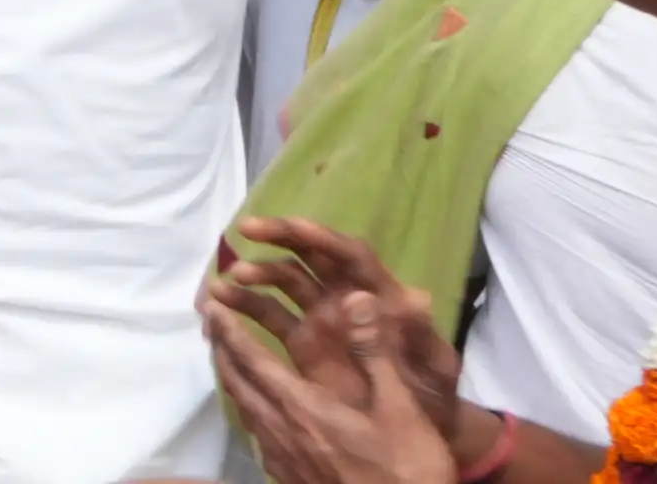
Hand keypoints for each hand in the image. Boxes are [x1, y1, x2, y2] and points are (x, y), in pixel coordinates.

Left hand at [206, 289, 459, 483]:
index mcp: (303, 408)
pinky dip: (248, 410)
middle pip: (238, 384)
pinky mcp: (290, 480)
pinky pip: (257, 436)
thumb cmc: (407, 469)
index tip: (210, 305)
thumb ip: (374, 352)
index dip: (229, 330)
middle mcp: (282, 433)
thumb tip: (357, 296)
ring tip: (228, 358)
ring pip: (244, 411)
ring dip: (232, 379)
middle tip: (211, 324)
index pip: (253, 360)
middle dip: (221, 350)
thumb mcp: (401, 408)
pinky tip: (257, 410)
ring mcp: (283, 461)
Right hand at [210, 220, 468, 451]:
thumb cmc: (434, 397)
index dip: (322, 237)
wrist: (419, 432)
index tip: (292, 225)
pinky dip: (245, 307)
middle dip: (279, 237)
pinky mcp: (303, 343)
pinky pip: (270, 316)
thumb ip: (423, 337)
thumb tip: (413, 298)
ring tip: (225, 283)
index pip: (350, 255)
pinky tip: (219, 308)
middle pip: (311, 256)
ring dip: (256, 276)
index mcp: (381, 297)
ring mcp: (323, 319)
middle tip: (246, 229)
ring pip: (285, 283)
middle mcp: (348, 298)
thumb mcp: (437, 369)